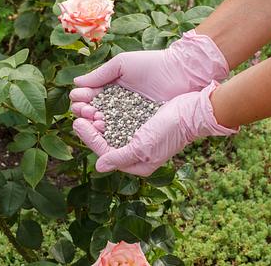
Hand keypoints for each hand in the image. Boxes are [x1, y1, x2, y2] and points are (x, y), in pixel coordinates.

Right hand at [70, 30, 228, 123]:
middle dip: (84, 112)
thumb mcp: (122, 65)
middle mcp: (116, 106)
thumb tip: (75, 83)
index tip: (79, 98)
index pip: (89, 99)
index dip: (81, 100)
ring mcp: (127, 119)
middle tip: (85, 110)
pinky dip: (110, 131)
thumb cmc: (152, 64)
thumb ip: (99, 75)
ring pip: (104, 126)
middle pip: (93, 114)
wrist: (181, 72)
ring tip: (93, 119)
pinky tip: (103, 127)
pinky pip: (120, 133)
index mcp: (110, 90)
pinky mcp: (139, 129)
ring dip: (94, 123)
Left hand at [73, 81, 237, 175]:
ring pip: (110, 129)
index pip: (104, 152)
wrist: (193, 111)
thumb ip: (120, 157)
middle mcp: (135, 153)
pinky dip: (109, 112)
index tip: (77, 123)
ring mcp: (138, 137)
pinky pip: (119, 119)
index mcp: (136, 164)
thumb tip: (99, 167)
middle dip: (90, 127)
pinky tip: (100, 103)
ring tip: (86, 106)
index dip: (88, 138)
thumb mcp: (143, 147)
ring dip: (97, 118)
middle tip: (78, 112)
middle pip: (105, 141)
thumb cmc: (169, 131)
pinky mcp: (141, 122)